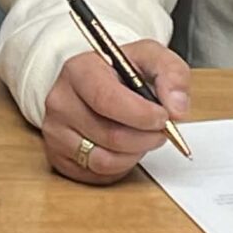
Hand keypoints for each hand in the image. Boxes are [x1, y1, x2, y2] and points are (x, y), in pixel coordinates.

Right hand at [41, 41, 190, 183]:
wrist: (95, 83)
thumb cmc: (122, 71)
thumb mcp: (151, 57)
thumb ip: (171, 74)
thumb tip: (176, 108)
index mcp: (79, 70)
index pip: (107, 99)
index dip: (141, 115)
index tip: (163, 117)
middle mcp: (60, 101)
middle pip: (110, 135)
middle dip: (146, 138)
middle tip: (161, 131)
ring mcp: (55, 132)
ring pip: (105, 161)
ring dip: (135, 154)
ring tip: (143, 137)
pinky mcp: (58, 157)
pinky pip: (97, 175)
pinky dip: (120, 167)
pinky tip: (125, 148)